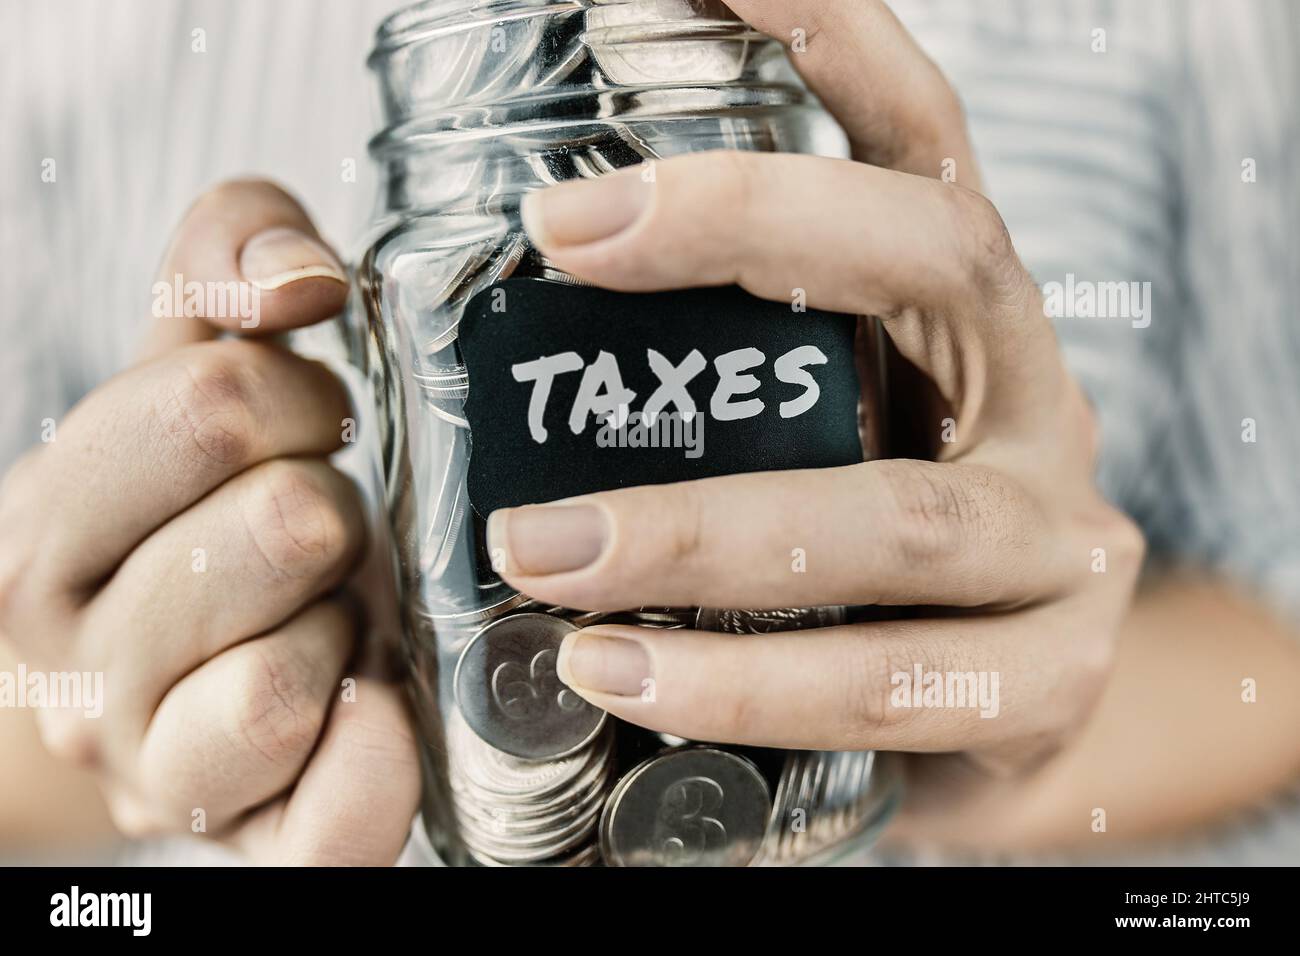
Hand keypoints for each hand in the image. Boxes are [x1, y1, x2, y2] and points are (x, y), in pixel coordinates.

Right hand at [0, 180, 417, 863]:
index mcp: (45, 530)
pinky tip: (376, 705)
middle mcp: (81, 666)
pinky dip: (368, 767)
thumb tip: (297, 273)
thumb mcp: (181, 359)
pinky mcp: (257, 842)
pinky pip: (326, 822)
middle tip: (317, 521)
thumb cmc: (180, 507)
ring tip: (325, 610)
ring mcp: (161, 768)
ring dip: (344, 619)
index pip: (214, 407)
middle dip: (331, 500)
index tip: (304, 422)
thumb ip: (225, 252)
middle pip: (283, 527)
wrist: (140, 676)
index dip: (298, 397)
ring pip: (281, 681)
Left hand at [488, 0, 1144, 825]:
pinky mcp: (1049, 678)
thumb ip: (715, 369)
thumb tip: (510, 296)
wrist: (983, 707)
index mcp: (964, 312)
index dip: (836, 36)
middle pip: (928, 258)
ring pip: (900, 519)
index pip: (917, 138)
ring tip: (544, 552)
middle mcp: (1030, 393)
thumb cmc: (855, 547)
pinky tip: (629, 680)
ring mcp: (1057, 540)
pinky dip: (752, 687)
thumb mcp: (804, 427)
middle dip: (746, 223)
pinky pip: (898, 685)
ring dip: (704, 532)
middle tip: (564, 234)